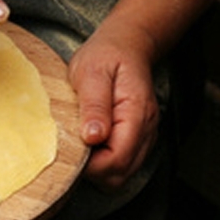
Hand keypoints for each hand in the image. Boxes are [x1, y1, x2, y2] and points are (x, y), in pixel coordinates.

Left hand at [68, 19, 158, 189]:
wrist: (125, 45)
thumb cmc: (106, 56)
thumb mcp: (91, 73)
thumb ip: (94, 105)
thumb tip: (93, 137)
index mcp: (137, 113)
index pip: (117, 160)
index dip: (91, 164)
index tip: (72, 149)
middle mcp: (147, 129)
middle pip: (120, 175)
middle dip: (94, 170)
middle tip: (75, 147)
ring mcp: (145, 136)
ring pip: (122, 175)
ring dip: (99, 168)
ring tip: (83, 143)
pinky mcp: (138, 139)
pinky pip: (123, 165)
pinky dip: (105, 163)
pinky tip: (93, 143)